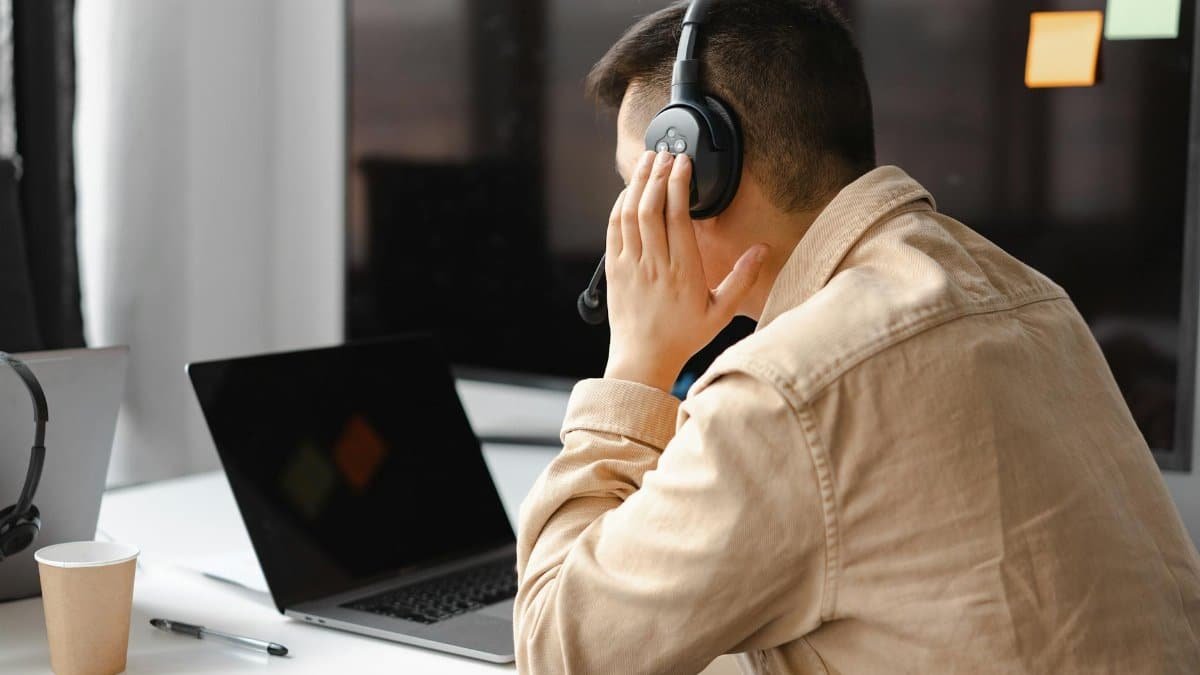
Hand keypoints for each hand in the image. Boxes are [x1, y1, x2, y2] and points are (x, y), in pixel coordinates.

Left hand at [603, 150, 768, 392]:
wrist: (642, 360)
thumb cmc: (682, 338)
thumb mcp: (721, 312)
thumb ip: (742, 279)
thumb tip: (762, 250)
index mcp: (684, 271)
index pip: (678, 216)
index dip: (679, 184)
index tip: (684, 162)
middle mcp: (655, 264)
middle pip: (651, 207)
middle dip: (658, 174)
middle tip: (667, 152)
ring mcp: (631, 265)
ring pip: (630, 213)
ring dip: (638, 183)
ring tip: (648, 160)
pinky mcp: (614, 270)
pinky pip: (614, 228)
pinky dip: (620, 205)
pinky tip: (629, 191)